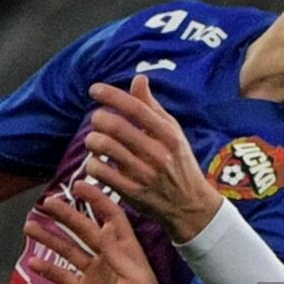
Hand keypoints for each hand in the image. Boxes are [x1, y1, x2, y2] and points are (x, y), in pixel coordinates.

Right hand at [25, 187, 161, 283]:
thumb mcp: (136, 281)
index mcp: (127, 251)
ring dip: (51, 238)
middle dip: (66, 215)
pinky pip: (64, 277)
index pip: (111, 217)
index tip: (79, 185)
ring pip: (69, 250)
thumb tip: (105, 225)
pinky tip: (32, 262)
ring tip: (30, 226)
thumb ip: (118, 255)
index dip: (97, 200)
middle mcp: (110, 258)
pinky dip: (48, 270)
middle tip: (46, 202)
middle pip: (85, 230)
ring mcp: (96, 275)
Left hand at [84, 75, 221, 242]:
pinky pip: (102, 173)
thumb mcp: (172, 132)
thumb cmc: (178, 162)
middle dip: (98, 118)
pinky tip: (96, 162)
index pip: (135, 108)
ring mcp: (145, 175)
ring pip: (106, 148)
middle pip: (117, 127)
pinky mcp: (133, 193)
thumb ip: (151, 107)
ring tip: (94, 140)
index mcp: (169, 135)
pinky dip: (92, 164)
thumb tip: (139, 78)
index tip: (94, 90)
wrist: (190, 205)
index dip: (111, 96)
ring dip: (92, 140)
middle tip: (96, 119)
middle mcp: (158, 154)